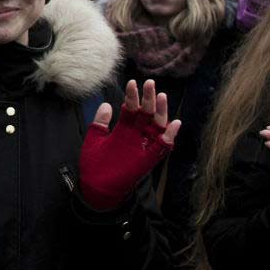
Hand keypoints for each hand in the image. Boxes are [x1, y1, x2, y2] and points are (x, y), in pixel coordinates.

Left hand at [78, 80, 181, 210]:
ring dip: (161, 112)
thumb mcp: (94, 139)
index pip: (131, 108)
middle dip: (148, 98)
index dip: (132, 96)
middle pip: (146, 113)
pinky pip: (163, 147)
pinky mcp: (148, 159)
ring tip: (161, 96)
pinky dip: (170, 136)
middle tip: (149, 83)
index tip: (132, 82)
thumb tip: (106, 104)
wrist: (95, 187)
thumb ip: (100, 122)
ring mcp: (143, 146)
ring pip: (157, 126)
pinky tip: (174, 124)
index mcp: (123, 129)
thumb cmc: (94, 164)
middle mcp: (136, 135)